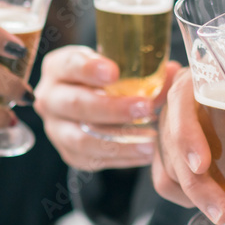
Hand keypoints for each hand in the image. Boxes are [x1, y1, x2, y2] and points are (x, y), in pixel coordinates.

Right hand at [34, 45, 179, 170]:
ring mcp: (56, 129)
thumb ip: (144, 69)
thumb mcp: (119, 65)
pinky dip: (121, 158)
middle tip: (146, 107)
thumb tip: (175, 73)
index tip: (114, 72)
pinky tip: (145, 154)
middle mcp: (50, 98)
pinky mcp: (69, 153)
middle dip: (113, 108)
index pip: (69, 65)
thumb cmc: (108, 77)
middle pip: (76, 105)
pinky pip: (92, 159)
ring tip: (151, 141)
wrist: (92, 100)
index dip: (90, 69)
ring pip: (82, 139)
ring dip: (119, 141)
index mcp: (58, 68)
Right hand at [151, 69, 224, 222]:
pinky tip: (206, 204)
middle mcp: (174, 104)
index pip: (180, 103)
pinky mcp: (165, 151)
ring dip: (194, 196)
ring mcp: (166, 129)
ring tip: (223, 213)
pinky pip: (165, 179)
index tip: (202, 165)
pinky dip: (184, 196)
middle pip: (172, 145)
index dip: (187, 136)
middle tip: (222, 211)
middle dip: (197, 185)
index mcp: (195, 80)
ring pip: (169, 168)